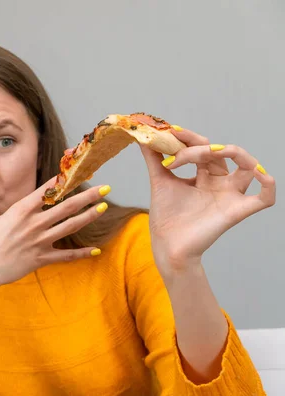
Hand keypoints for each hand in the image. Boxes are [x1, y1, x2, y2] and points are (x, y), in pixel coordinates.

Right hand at [0, 177, 110, 289]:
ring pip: (70, 226)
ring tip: (103, 207)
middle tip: (103, 188)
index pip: (45, 192)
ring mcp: (39, 241)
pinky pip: (65, 255)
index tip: (75, 174)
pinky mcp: (40, 258)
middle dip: (87, 196)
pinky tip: (95, 250)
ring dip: (88, 216)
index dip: (62, 182)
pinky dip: (81, 253)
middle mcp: (33, 223)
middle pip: (66, 206)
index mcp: (20, 210)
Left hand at [139, 127, 275, 274]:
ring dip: (234, 152)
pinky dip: (268, 185)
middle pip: (220, 154)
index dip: (189, 138)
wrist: (166, 244)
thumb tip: (144, 135)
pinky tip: (261, 174)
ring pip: (248, 167)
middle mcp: (220, 183)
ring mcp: (230, 196)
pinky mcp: (237, 211)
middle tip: (175, 156)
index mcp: (204, 175)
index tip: (170, 132)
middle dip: (197, 148)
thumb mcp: (160, 180)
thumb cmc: (166, 216)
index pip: (204, 148)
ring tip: (210, 151)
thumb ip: (154, 158)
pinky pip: (264, 198)